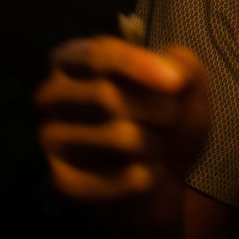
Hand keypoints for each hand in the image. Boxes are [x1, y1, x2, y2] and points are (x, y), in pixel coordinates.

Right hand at [35, 37, 209, 229]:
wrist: (158, 178)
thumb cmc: (164, 119)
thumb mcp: (185, 87)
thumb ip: (186, 68)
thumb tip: (175, 71)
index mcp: (74, 60)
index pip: (99, 55)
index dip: (139, 66)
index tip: (177, 83)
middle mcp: (52, 96)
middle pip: (107, 96)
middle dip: (160, 110)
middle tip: (173, 121)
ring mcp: (52, 141)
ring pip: (119, 138)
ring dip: (159, 143)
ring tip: (160, 146)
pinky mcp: (63, 183)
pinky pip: (123, 178)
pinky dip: (154, 175)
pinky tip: (151, 173)